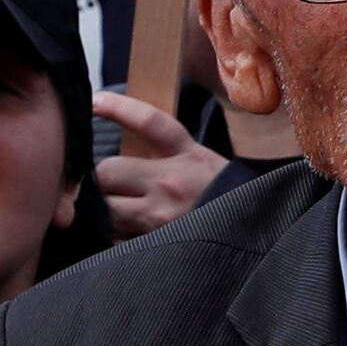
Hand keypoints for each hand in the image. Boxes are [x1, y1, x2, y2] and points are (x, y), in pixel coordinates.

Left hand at [91, 87, 229, 239]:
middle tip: (110, 181)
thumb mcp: (201, 161)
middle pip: (108, 172)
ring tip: (121, 206)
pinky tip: (128, 229)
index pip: (149, 123)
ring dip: (105, 206)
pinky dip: (116, 232)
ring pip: (105, 208)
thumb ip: (166, 152)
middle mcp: (171, 184)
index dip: (119, 108)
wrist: (250, 231)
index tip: (96, 100)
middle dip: (102, 177)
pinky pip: (116, 236)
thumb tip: (123, 148)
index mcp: (188, 156)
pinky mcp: (153, 245)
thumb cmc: (222, 194)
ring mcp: (159, 218)